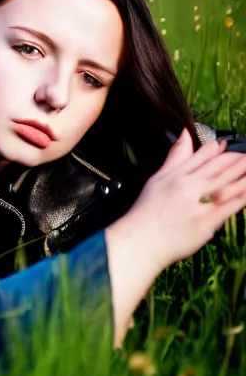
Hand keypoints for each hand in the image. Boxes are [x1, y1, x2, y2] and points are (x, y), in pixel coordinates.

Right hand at [119, 127, 245, 270]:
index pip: (202, 155)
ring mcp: (199, 204)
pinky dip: (243, 196)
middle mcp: (188, 186)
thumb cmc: (146, 211)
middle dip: (237, 159)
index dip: (218, 149)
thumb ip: (175, 157)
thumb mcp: (156, 178)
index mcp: (176, 175)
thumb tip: (185, 133)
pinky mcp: (207, 223)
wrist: (140, 241)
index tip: (227, 144)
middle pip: (219, 168)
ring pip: (228, 184)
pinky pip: (230, 206)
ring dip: (244, 174)